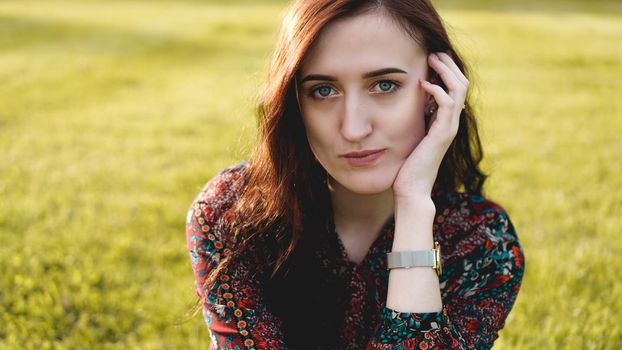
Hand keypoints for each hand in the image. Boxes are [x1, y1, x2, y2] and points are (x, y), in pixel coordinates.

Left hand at [392, 52, 468, 201]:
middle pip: (461, 84)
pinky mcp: (442, 134)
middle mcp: (451, 123)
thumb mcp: (411, 136)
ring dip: (446, 71)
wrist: (411, 190)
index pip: (455, 89)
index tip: (432, 59)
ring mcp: (449, 128)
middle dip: (449, 66)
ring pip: (459, 90)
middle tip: (435, 52)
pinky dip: (437, 90)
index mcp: (445, 122)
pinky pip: (448, 104)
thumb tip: (408, 105)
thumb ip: (415, 121)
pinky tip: (423, 84)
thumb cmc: (408, 167)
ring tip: (432, 59)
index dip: (447, 72)